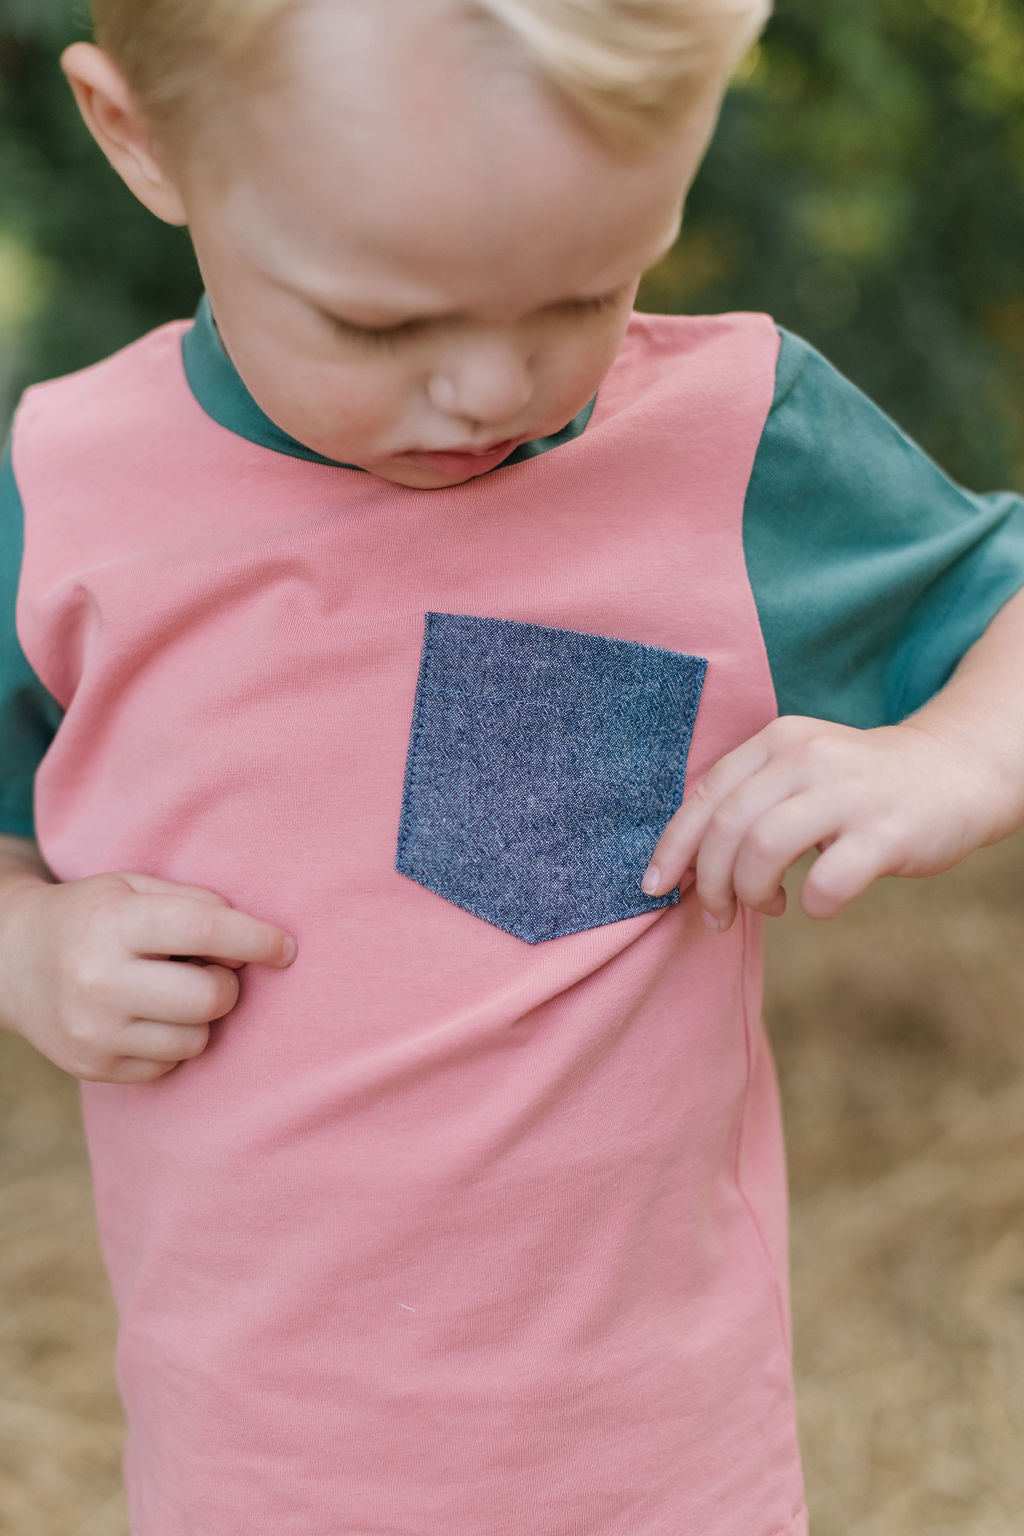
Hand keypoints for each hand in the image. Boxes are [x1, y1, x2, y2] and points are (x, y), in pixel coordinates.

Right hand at [0, 870, 297, 1082]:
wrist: (12, 961)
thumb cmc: (92, 916)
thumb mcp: (134, 887)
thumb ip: (195, 903)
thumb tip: (255, 942)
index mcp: (113, 924)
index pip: (205, 931)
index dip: (256, 939)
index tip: (286, 948)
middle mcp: (99, 981)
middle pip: (211, 997)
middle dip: (227, 982)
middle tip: (210, 968)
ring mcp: (94, 1032)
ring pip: (197, 1039)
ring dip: (201, 1016)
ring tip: (172, 990)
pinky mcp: (95, 1069)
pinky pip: (171, 1065)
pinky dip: (174, 1042)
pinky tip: (149, 1016)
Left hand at [640, 715, 996, 930]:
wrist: (955, 774)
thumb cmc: (858, 788)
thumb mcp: (798, 773)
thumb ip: (747, 803)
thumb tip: (684, 866)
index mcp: (777, 741)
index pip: (705, 795)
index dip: (672, 847)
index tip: (656, 887)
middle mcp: (808, 757)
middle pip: (727, 827)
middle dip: (709, 883)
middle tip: (719, 914)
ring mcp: (849, 791)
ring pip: (763, 848)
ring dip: (752, 893)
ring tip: (770, 905)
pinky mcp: (887, 831)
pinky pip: (827, 880)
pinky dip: (811, 904)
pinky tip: (817, 902)